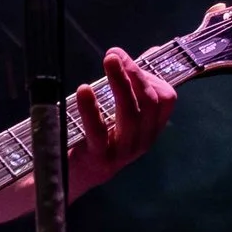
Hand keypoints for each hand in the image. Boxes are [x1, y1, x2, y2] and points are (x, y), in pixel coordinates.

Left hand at [73, 47, 175, 187]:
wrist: (66, 178)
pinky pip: (99, 132)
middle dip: (134, 73)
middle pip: (150, 102)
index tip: (124, 58)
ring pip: (131, 113)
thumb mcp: (115, 114)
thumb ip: (128, 88)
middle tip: (113, 54)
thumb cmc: (91, 139)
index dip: (148, 74)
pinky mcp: (100, 159)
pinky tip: (84, 90)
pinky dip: (91, 109)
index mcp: (150, 129)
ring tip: (108, 61)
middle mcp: (142, 141)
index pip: (166, 99)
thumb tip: (142, 53)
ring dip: (120, 83)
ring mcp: (123, 152)